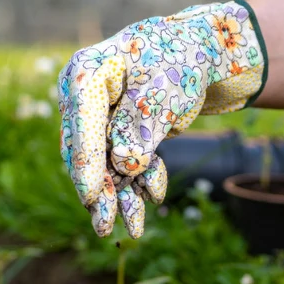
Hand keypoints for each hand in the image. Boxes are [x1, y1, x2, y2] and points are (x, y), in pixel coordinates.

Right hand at [57, 0, 265, 237]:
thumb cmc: (180, 60)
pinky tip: (154, 194)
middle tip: (105, 228)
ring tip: (133, 230)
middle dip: (101, 192)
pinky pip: (125, 163)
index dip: (87, 163)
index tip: (91, 197)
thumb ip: (141, 127)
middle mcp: (85, 97)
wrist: (201, 53)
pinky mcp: (119, 132)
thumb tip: (125, 165)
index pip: (82, 123)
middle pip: (87, 151)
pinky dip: (141, 180)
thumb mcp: (164, 92)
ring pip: (106, 164)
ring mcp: (100, 116)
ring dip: (121, 196)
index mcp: (87, 74)